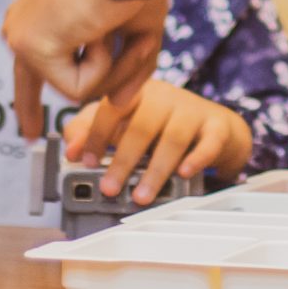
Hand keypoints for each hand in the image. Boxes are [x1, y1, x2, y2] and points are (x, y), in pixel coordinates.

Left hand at [5, 0, 169, 136]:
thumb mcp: (135, 30)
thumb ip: (128, 69)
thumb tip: (120, 104)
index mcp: (40, 16)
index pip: (29, 67)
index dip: (29, 102)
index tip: (27, 131)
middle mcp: (23, 26)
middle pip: (35, 84)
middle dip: (50, 102)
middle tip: (43, 124)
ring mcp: (22, 38)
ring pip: (75, 90)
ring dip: (111, 68)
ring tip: (116, 29)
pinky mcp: (30, 49)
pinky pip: (77, 89)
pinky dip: (103, 66)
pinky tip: (100, 30)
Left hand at [62, 82, 253, 203]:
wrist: (214, 125)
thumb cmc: (163, 123)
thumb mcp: (124, 120)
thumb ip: (91, 129)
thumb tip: (71, 148)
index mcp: (138, 92)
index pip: (113, 106)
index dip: (96, 133)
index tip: (85, 159)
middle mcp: (165, 97)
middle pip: (142, 125)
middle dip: (122, 160)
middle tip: (109, 188)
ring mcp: (192, 111)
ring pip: (174, 138)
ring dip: (155, 170)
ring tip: (141, 196)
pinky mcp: (216, 127)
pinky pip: (209, 142)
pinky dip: (197, 158)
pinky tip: (184, 174)